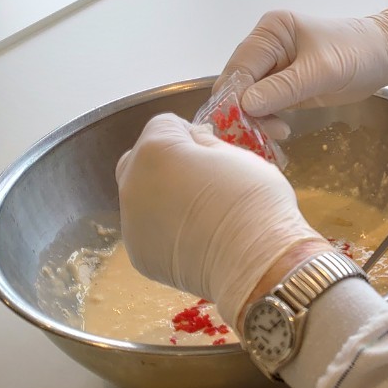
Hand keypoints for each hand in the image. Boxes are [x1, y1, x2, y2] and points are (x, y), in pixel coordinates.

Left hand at [115, 113, 328, 327]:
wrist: (256, 263)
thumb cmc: (254, 201)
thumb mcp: (239, 155)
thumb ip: (206, 142)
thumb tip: (194, 140)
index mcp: (156, 150)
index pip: (164, 124)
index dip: (190, 133)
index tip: (213, 150)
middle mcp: (132, 183)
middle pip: (140, 159)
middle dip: (165, 162)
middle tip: (201, 178)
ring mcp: (131, 222)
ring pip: (141, 197)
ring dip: (163, 196)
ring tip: (201, 214)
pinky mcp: (138, 254)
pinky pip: (147, 230)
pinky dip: (165, 229)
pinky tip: (195, 238)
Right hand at [217, 8, 387, 118]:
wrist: (386, 57)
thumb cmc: (360, 53)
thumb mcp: (324, 71)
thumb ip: (285, 87)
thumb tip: (245, 105)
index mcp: (272, 31)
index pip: (241, 66)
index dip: (234, 97)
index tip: (238, 124)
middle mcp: (266, 46)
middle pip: (239, 82)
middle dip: (243, 110)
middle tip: (258, 135)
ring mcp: (274, 66)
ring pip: (248, 97)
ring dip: (254, 118)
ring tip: (276, 133)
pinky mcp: (284, 86)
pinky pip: (264, 105)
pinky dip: (265, 120)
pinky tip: (278, 131)